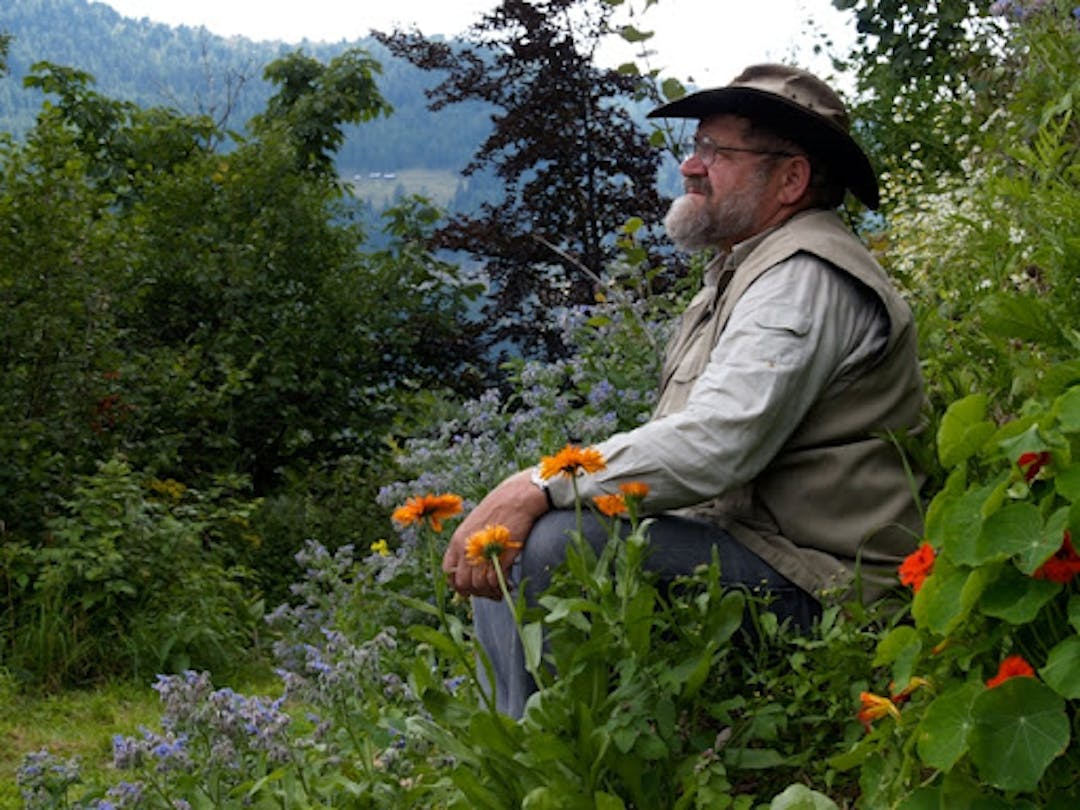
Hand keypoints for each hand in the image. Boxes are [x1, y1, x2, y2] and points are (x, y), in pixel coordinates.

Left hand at [443, 469, 548, 599]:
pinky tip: (508, 584)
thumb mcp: (474, 525)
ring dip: (490, 592)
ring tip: (500, 589)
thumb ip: (469, 545)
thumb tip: (471, 567)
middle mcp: (467, 548)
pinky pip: (495, 580)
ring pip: (479, 585)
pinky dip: (501, 587)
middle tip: (488, 592)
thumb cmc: (498, 509)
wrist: (516, 498)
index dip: (458, 584)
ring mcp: (482, 553)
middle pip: (463, 583)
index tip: (470, 588)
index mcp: (457, 541)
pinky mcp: (501, 555)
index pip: (448, 573)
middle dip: (475, 592)